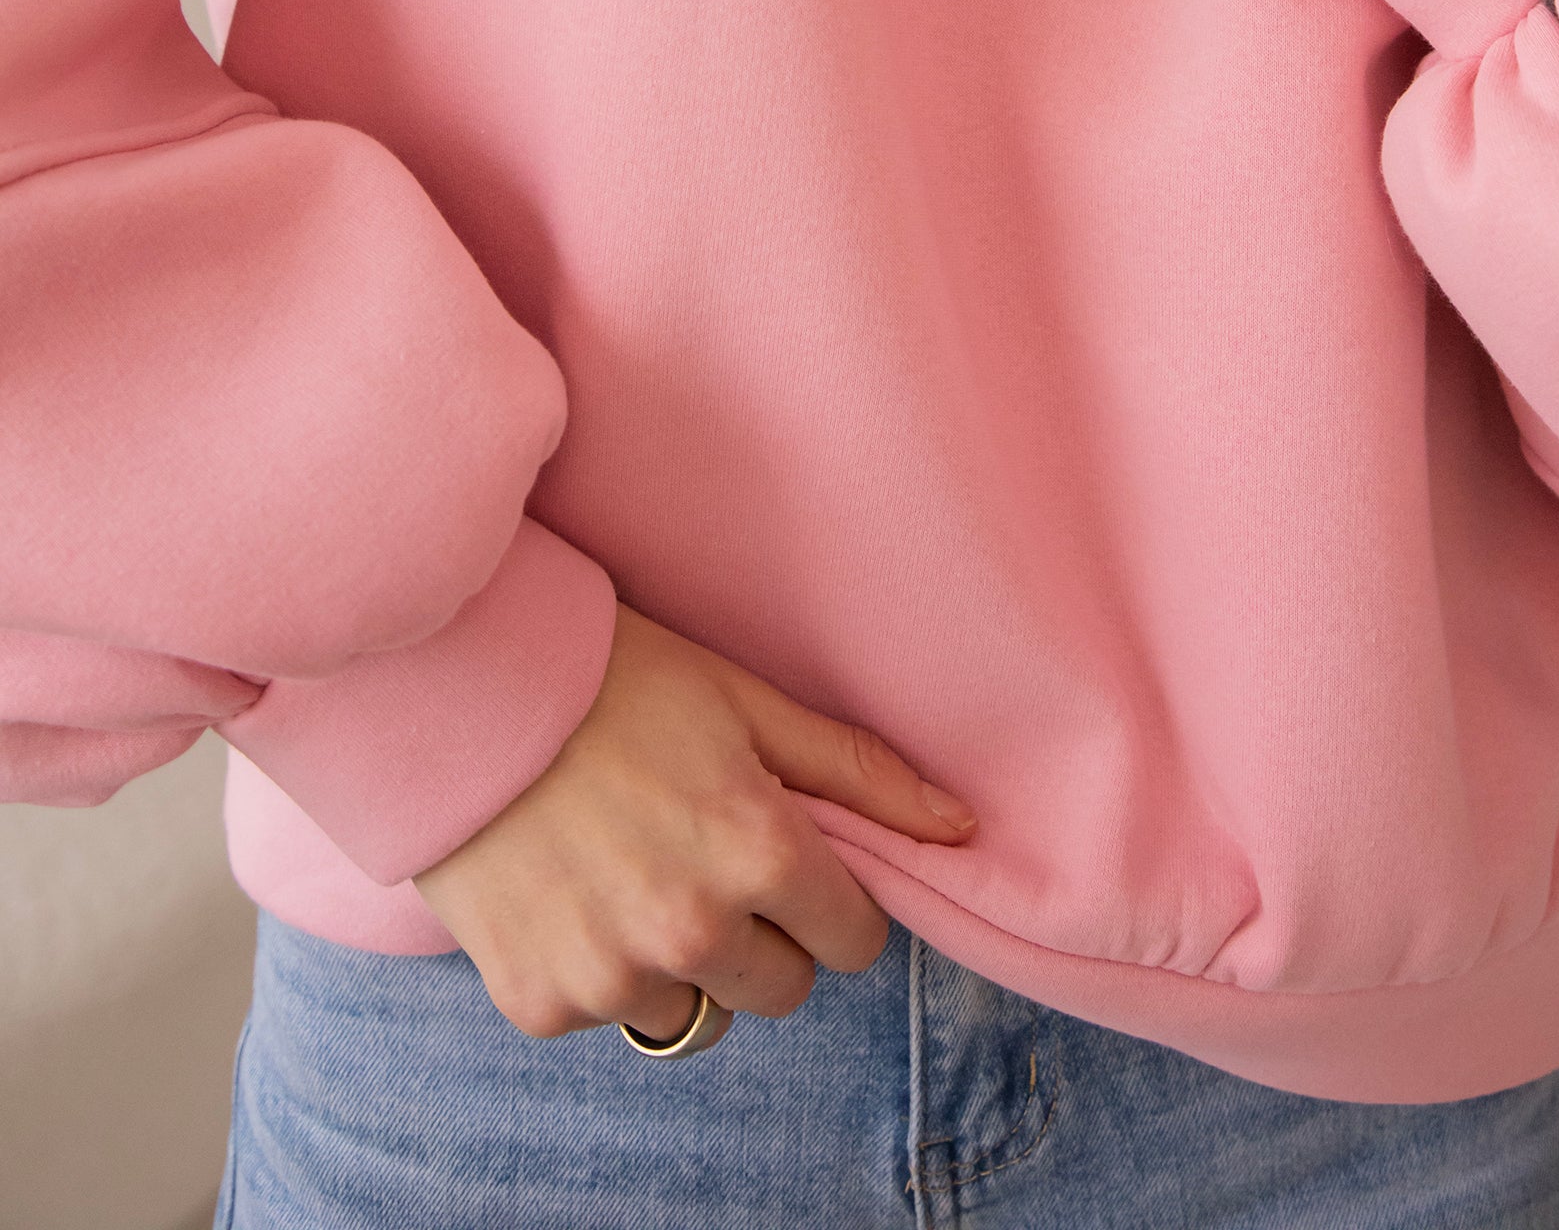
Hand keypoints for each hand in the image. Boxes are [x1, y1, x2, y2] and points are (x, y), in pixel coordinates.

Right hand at [415, 604, 975, 1047]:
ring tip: (633, 867)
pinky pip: (609, 1015)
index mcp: (759, 856)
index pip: (853, 940)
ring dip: (682, 960)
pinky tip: (574, 889)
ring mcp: (613, 978)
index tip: (787, 853)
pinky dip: (600, 969)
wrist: (460, 693)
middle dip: (765, 932)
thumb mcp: (745, 701)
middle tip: (707, 854)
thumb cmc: (614, 680)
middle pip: (784, 988)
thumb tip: (960, 827)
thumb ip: (856, 773)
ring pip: (697, 1010)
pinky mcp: (542, 1004)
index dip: (827, 894)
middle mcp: (694, 933)